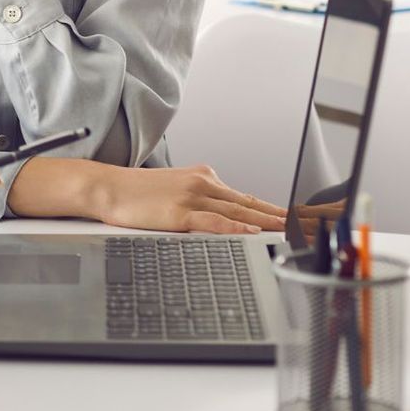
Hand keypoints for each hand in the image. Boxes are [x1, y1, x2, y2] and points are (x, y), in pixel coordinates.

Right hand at [93, 165, 287, 234]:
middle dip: (278, 216)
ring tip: (288, 231)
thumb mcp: (173, 190)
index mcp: (202, 177)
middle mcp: (202, 183)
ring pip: (238, 212)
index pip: (244, 196)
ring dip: (266, 223)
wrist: (107, 187)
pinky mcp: (180, 213)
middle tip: (302, 226)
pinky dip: (236, 228)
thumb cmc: (135, 193)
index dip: (270, 209)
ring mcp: (192, 197)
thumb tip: (217, 217)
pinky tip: (252, 233)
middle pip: (249, 203)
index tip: (290, 218)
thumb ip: (198, 200)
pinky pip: (214, 222)